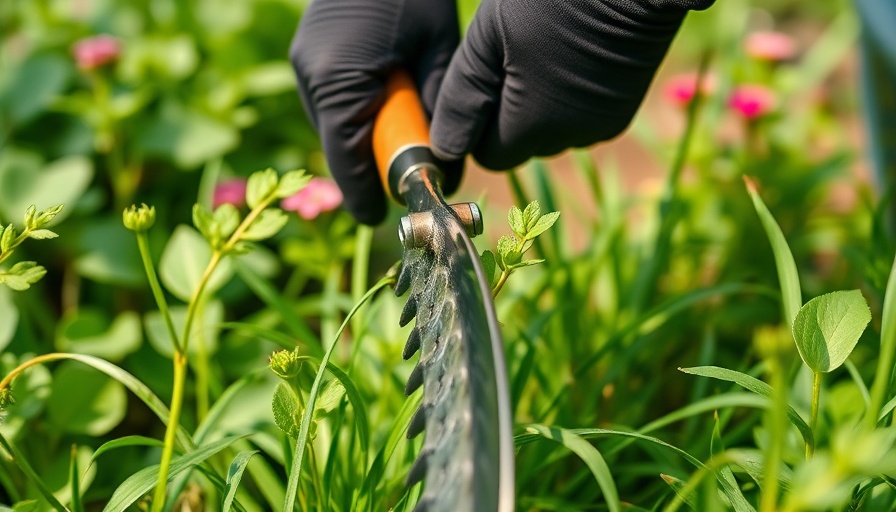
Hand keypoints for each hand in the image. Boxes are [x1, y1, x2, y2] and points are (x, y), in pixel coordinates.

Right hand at [290, 0, 462, 224]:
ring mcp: (303, 64)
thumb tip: (447, 163)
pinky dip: (354, 114)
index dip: (363, 193)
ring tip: (400, 135)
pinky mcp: (307, 55)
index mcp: (338, 80)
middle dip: (368, 166)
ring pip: (331, 127)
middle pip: (336, 146)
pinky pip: (329, 103)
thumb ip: (440, 111)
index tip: (376, 218)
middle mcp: (310, 76)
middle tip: (404, 176)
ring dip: (361, 139)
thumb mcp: (440, 53)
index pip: (346, 158)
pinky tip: (383, 103)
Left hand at [430, 0, 713, 169]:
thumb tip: (444, 149)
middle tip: (513, 57)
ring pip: (552, 132)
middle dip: (510, 115)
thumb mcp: (489, 39)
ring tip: (544, 52)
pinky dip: (571, 100)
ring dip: (541, 107)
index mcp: (531, 126)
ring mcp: (600, 127)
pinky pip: (581, 121)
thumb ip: (462, 98)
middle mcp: (569, 138)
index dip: (480, 123)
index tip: (485, 80)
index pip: (489, 155)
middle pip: (522, 145)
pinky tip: (573, 58)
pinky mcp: (621, 112)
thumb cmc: (550, 0)